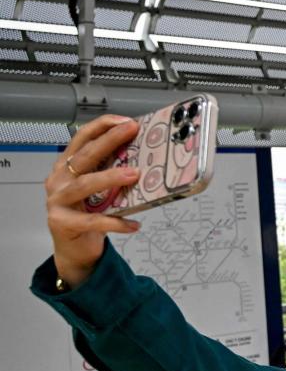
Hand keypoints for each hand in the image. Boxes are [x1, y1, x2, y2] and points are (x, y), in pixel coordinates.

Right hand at [45, 115, 142, 286]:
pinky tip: (133, 224)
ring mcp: (58, 201)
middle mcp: (59, 180)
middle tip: (131, 131)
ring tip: (134, 174)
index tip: (126, 121)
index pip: (82, 138)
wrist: (75, 249)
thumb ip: (111, 172)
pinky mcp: (62, 223)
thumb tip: (144, 158)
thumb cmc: (88, 214)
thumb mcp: (100, 190)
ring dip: (110, 177)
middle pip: (84, 156)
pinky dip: (116, 222)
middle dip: (109, 141)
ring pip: (84, 185)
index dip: (103, 127)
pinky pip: (93, 221)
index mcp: (67, 166)